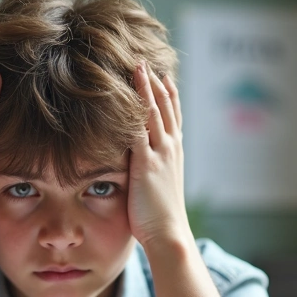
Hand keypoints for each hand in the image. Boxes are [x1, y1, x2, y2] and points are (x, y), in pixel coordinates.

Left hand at [128, 61, 191, 249]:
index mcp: (175, 154)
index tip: (161, 74)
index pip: (173, 116)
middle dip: (154, 82)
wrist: (169, 235)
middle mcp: (170, 149)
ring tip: (137, 66)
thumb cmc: (161, 219)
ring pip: (153, 113)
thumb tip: (141, 168)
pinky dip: (131, 112)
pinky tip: (122, 96)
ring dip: (144, 88)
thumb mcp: (160, 188)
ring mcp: (160, 154)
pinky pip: (137, 131)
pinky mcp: (145, 164)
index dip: (167, 94)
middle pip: (164, 107)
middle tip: (145, 60)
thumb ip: (151, 172)